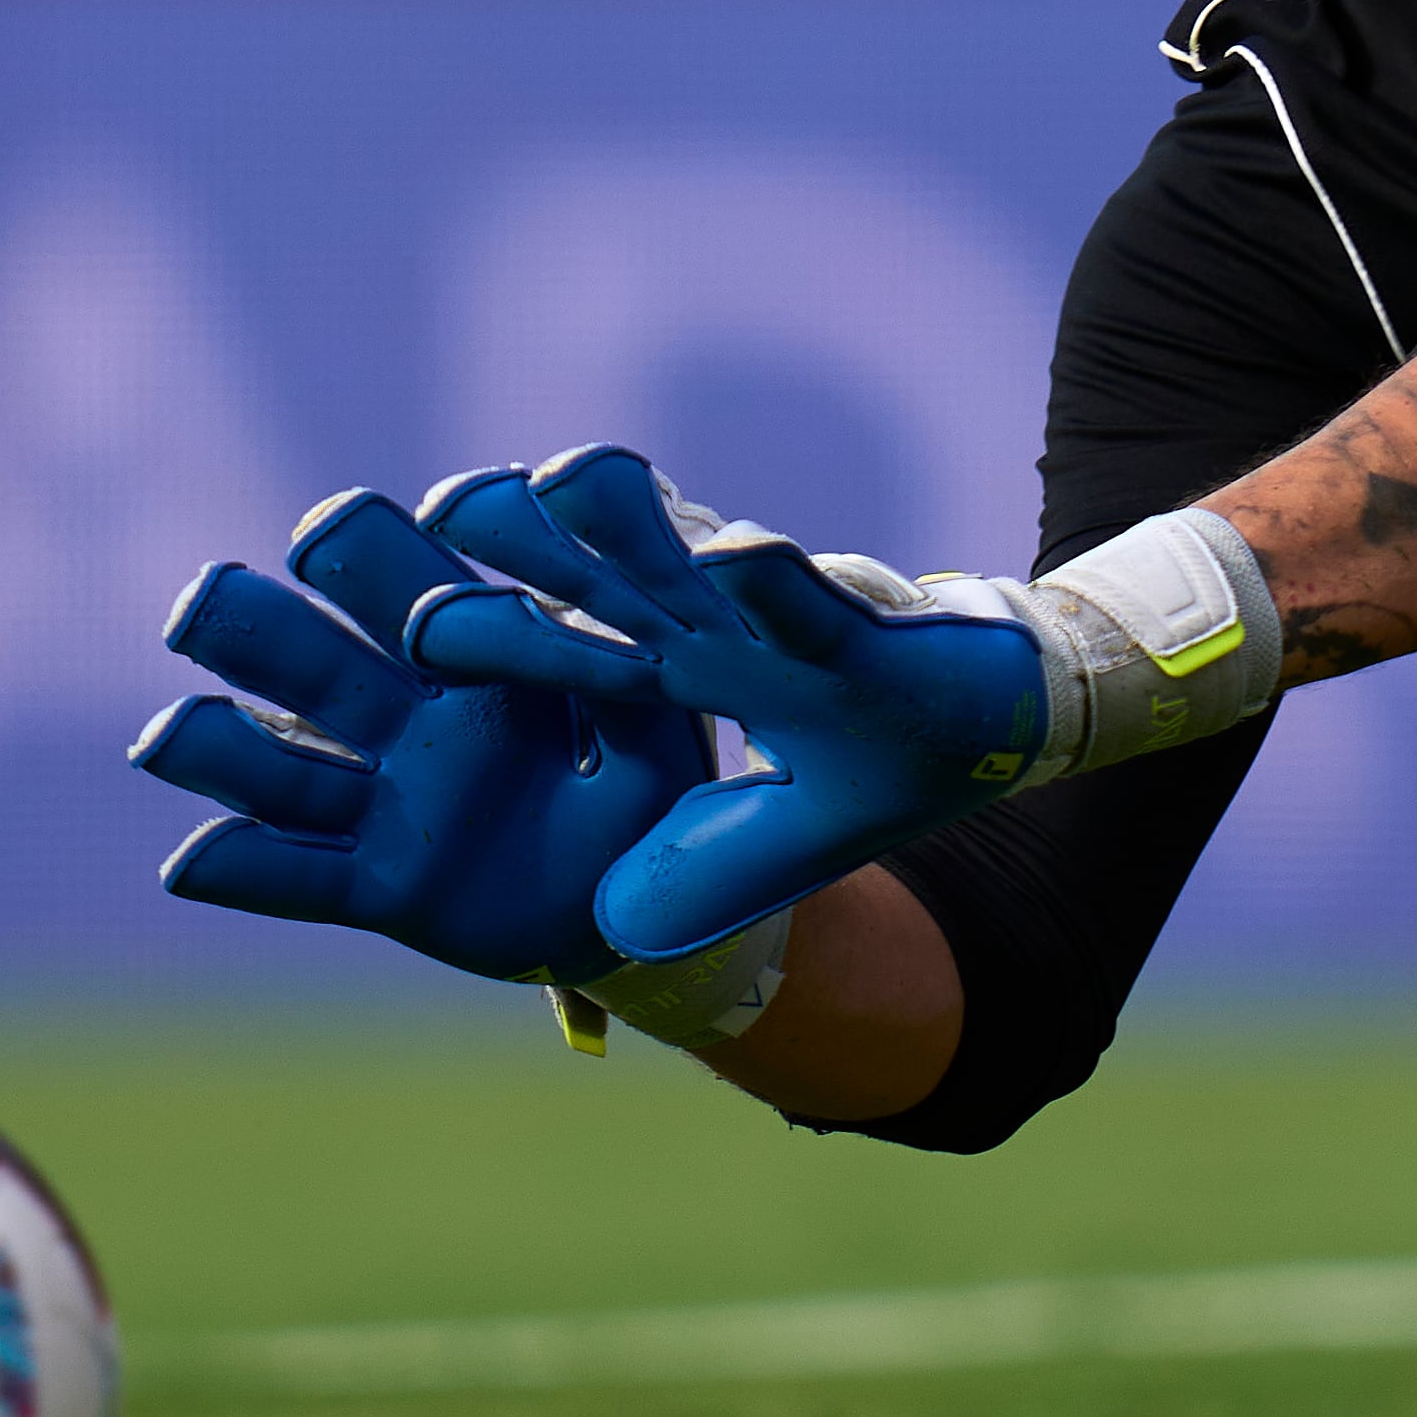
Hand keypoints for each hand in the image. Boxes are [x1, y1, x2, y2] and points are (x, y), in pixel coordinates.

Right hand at [131, 486, 712, 984]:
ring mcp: (382, 802)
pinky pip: (297, 880)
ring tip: (162, 740)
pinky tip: (184, 865)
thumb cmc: (650, 792)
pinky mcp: (379, 888)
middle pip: (306, 654)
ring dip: (214, 748)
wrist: (643, 904)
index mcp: (468, 656)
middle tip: (206, 604)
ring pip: (278, 764)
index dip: (373, 555)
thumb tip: (596, 639)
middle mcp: (404, 717)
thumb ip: (626, 678)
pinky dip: (243, 873)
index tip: (359, 551)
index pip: (399, 572)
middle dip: (250, 622)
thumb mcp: (659, 726)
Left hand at [399, 446, 1052, 964]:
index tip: (413, 625)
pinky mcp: (858, 622)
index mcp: (685, 676)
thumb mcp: (782, 838)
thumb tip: (613, 931)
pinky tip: (734, 556)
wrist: (1003, 717)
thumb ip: (704, 869)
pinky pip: (806, 595)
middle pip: (606, 583)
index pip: (571, 651)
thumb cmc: (879, 758)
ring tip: (551, 485)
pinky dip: (771, 577)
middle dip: (528, 550)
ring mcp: (783, 617)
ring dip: (627, 525)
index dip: (497, 636)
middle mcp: (718, 632)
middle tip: (446, 508)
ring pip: (691, 560)